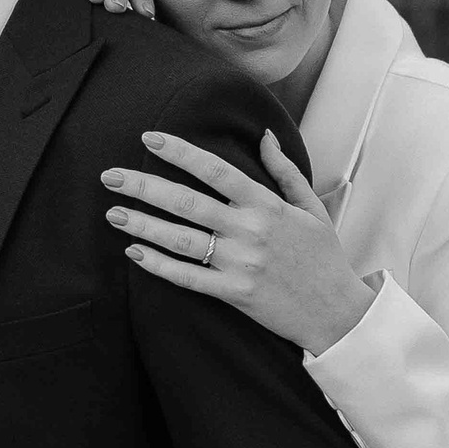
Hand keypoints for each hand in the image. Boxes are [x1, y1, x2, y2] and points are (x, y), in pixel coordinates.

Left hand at [104, 127, 378, 357]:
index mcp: (267, 205)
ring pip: (181, 240)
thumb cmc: (324, 257)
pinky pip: (189, 278)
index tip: (149, 138)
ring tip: (114, 212)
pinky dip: (160, 266)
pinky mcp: (234, 293)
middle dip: (144, 186)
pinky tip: (135, 253)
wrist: (338, 312)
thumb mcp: (312, 207)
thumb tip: (264, 135)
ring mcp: (241, 263)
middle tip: (110, 175)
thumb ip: (284, 171)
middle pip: (187, 202)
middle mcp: (250, 230)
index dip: (180, 152)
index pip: (216, 170)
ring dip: (143, 225)